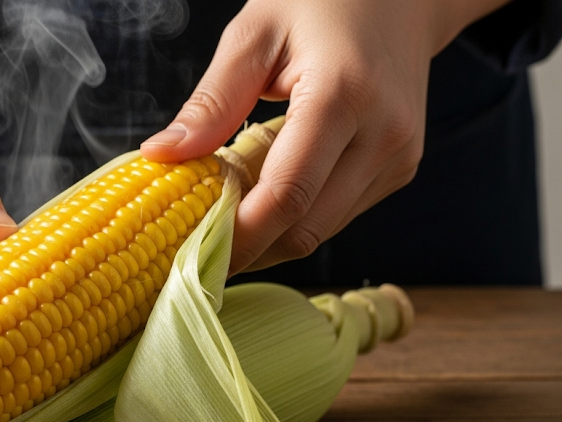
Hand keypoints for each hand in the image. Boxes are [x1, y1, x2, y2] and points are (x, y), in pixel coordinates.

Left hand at [141, 0, 508, 274]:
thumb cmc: (321, 1)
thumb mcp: (254, 34)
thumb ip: (211, 102)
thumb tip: (161, 156)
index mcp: (344, 96)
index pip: (286, 195)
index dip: (237, 237)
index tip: (191, 255)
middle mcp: (383, 136)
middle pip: (306, 228)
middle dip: (249, 250)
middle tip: (197, 251)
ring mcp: (399, 158)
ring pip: (323, 231)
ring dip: (270, 238)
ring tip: (226, 221)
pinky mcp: (400, 169)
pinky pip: (338, 215)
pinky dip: (296, 219)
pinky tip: (265, 199)